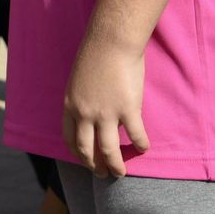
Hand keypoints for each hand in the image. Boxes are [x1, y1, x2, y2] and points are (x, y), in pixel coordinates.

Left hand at [64, 42, 148, 177]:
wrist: (111, 40)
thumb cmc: (96, 52)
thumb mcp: (78, 78)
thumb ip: (83, 97)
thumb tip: (92, 109)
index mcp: (71, 104)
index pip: (70, 137)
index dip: (77, 151)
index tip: (84, 157)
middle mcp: (85, 113)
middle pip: (86, 149)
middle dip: (93, 165)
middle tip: (101, 174)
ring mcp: (106, 113)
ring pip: (109, 150)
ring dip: (114, 165)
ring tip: (120, 173)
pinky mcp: (128, 109)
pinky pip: (136, 135)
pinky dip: (141, 145)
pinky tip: (144, 149)